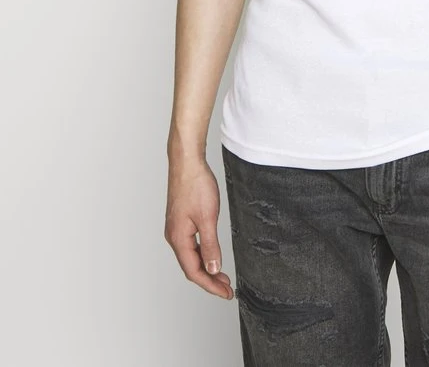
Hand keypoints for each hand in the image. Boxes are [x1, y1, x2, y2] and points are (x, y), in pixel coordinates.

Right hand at [164, 155, 233, 299]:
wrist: (187, 163)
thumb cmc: (195, 186)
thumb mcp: (207, 218)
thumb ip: (210, 245)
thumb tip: (212, 268)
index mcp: (178, 239)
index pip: (194, 272)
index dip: (210, 286)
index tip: (225, 293)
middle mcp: (174, 236)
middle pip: (191, 267)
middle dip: (209, 280)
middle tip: (227, 288)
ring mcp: (176, 229)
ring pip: (191, 256)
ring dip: (206, 267)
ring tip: (222, 276)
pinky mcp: (180, 221)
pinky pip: (190, 245)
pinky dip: (202, 254)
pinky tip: (211, 254)